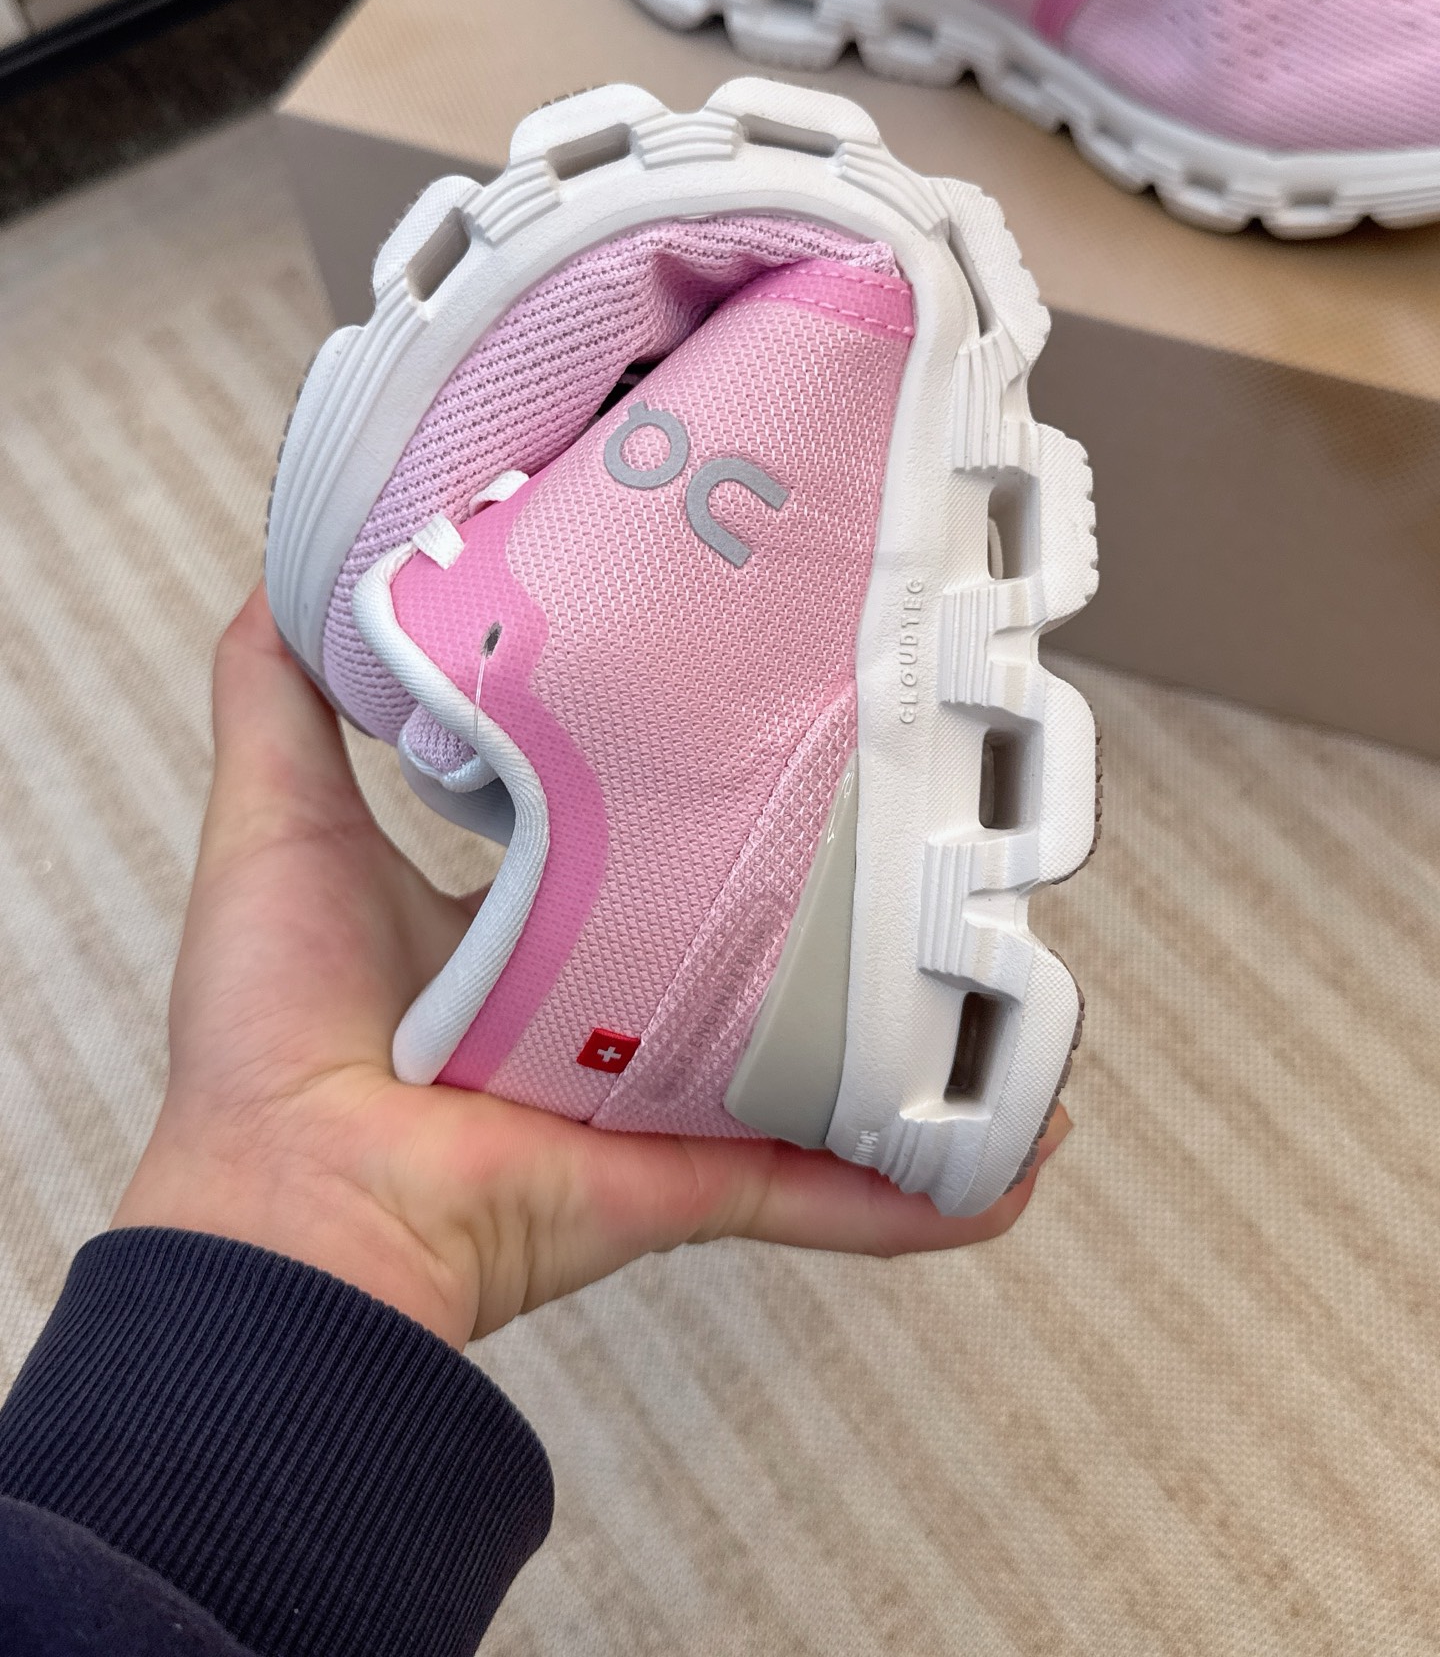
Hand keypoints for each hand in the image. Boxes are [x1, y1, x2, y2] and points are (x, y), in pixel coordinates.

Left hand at [114, 589, 1069, 1348]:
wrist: (290, 1208)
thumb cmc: (267, 1028)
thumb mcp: (273, 820)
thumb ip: (279, 688)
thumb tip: (299, 560)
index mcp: (519, 928)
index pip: (632, 832)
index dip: (693, 774)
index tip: (766, 701)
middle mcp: (593, 1011)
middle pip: (735, 937)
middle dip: (825, 893)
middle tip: (929, 822)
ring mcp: (648, 1098)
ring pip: (806, 1060)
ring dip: (906, 1039)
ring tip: (1014, 993)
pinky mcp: (682, 1175)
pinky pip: (816, 1181)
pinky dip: (912, 1185)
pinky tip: (1013, 1160)